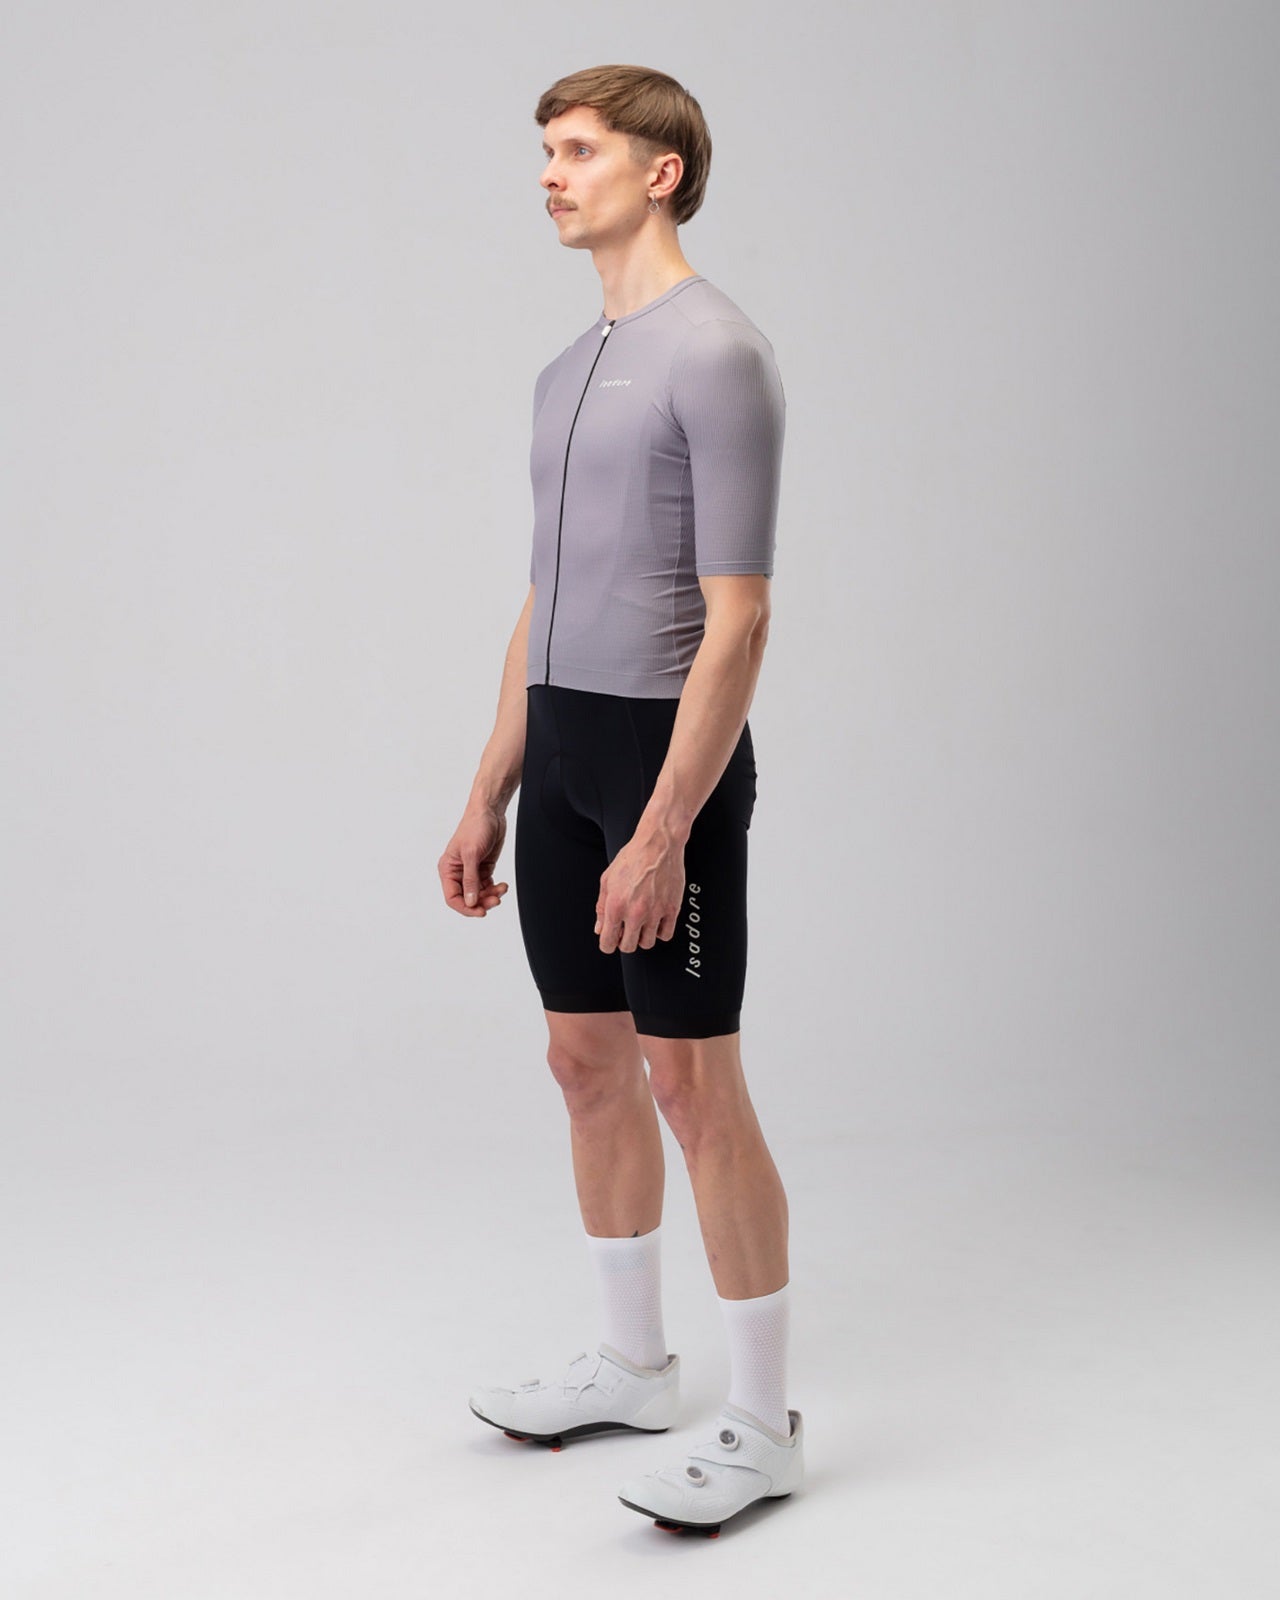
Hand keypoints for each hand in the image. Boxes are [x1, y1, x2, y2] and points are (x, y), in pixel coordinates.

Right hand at [438, 806, 509, 917]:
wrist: (490, 812)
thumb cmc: (475, 827)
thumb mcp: (472, 854)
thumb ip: (471, 879)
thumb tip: (470, 902)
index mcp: (448, 869)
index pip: (452, 897)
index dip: (466, 908)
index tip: (480, 911)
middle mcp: (458, 873)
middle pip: (467, 899)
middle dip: (482, 902)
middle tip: (496, 900)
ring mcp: (471, 872)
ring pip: (479, 895)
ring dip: (491, 896)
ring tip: (502, 890)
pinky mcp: (483, 869)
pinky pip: (488, 887)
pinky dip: (495, 889)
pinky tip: (503, 886)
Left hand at [595, 832, 684, 953]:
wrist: (658, 844)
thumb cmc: (633, 857)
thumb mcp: (607, 880)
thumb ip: (601, 907)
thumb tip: (600, 928)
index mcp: (615, 906)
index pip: (608, 943)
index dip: (608, 944)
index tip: (611, 940)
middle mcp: (635, 912)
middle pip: (628, 947)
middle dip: (624, 941)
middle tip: (626, 930)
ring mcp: (655, 912)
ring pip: (647, 943)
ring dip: (642, 936)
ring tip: (641, 923)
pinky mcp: (672, 909)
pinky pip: (666, 934)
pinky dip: (660, 931)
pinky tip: (656, 920)